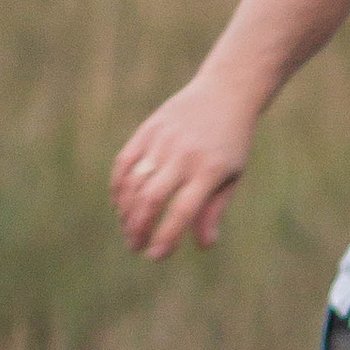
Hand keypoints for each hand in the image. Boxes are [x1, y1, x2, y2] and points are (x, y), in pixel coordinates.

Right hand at [110, 77, 256, 258]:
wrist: (225, 93)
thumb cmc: (231, 142)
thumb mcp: (232, 175)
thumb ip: (214, 209)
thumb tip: (202, 245)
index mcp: (210, 170)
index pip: (183, 211)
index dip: (167, 237)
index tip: (156, 256)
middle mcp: (184, 155)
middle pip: (152, 198)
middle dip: (139, 227)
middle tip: (135, 246)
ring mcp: (163, 141)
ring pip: (134, 182)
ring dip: (126, 211)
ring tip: (128, 229)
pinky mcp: (148, 130)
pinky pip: (124, 162)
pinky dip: (118, 186)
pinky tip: (120, 204)